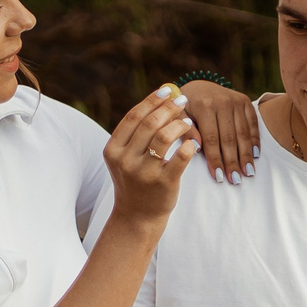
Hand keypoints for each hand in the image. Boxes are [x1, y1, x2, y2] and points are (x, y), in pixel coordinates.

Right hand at [102, 85, 200, 220]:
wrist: (137, 216)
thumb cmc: (135, 180)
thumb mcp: (126, 157)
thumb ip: (136, 133)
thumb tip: (161, 98)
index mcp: (113, 149)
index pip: (133, 116)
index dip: (152, 100)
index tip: (167, 90)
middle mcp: (125, 160)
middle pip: (149, 124)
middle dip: (168, 108)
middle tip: (182, 101)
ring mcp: (143, 173)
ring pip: (164, 137)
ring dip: (179, 125)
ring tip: (188, 122)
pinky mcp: (163, 183)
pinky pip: (180, 158)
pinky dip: (188, 146)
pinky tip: (193, 142)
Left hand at [178, 81, 259, 183]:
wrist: (198, 86)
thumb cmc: (185, 106)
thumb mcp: (178, 115)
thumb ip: (185, 130)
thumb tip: (196, 147)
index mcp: (204, 106)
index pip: (212, 139)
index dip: (216, 159)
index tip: (219, 177)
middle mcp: (222, 102)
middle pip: (229, 138)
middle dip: (233, 161)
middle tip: (236, 180)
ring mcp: (235, 101)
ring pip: (243, 133)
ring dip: (246, 155)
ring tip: (247, 173)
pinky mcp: (245, 101)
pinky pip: (253, 123)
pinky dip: (255, 140)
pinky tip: (255, 156)